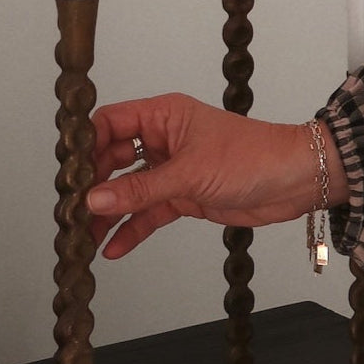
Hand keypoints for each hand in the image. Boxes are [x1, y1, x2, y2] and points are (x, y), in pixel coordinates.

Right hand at [86, 93, 345, 259]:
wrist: (294, 181)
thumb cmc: (253, 157)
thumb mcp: (189, 173)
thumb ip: (140, 189)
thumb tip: (97, 198)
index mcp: (163, 116)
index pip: (110, 123)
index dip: (87, 144)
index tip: (69, 169)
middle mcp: (163, 140)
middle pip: (113, 159)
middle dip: (94, 184)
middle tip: (72, 208)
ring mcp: (173, 169)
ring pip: (129, 191)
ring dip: (109, 213)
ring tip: (85, 237)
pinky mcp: (184, 196)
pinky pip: (149, 212)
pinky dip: (132, 229)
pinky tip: (114, 247)